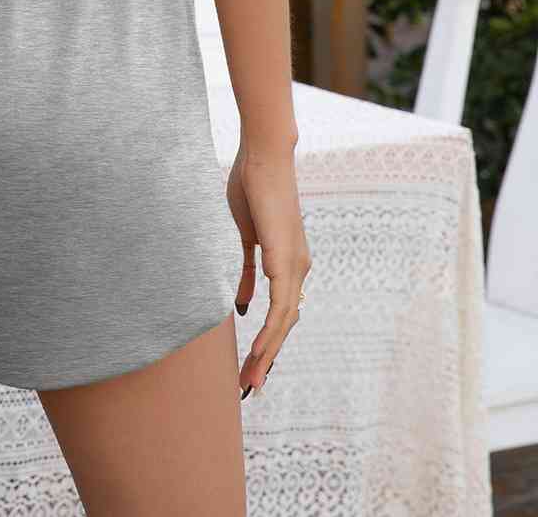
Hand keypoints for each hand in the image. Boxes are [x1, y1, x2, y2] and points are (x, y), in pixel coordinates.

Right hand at [226, 144, 310, 396]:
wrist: (264, 155)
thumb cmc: (253, 186)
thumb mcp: (246, 236)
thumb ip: (247, 269)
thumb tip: (242, 304)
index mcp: (290, 262)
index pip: (281, 314)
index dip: (268, 342)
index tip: (252, 365)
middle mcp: (298, 268)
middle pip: (285, 326)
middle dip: (267, 359)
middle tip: (249, 386)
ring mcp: (295, 264)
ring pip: (285, 322)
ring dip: (267, 354)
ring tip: (251, 379)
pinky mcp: (285, 258)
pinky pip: (280, 305)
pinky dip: (269, 331)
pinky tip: (259, 350)